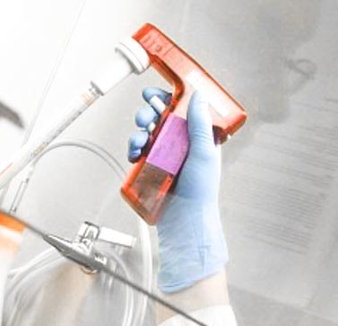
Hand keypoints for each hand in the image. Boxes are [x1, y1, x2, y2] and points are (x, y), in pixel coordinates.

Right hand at [129, 87, 227, 292]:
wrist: (184, 220)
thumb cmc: (201, 191)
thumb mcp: (205, 152)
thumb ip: (200, 123)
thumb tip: (198, 95)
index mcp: (197, 137)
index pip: (182, 109)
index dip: (169, 98)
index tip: (157, 93)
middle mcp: (180, 144)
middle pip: (160, 118)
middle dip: (149, 114)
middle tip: (144, 118)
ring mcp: (164, 156)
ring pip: (146, 134)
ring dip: (138, 132)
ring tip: (138, 141)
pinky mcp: (150, 169)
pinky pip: (138, 153)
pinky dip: (133, 150)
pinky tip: (134, 154)